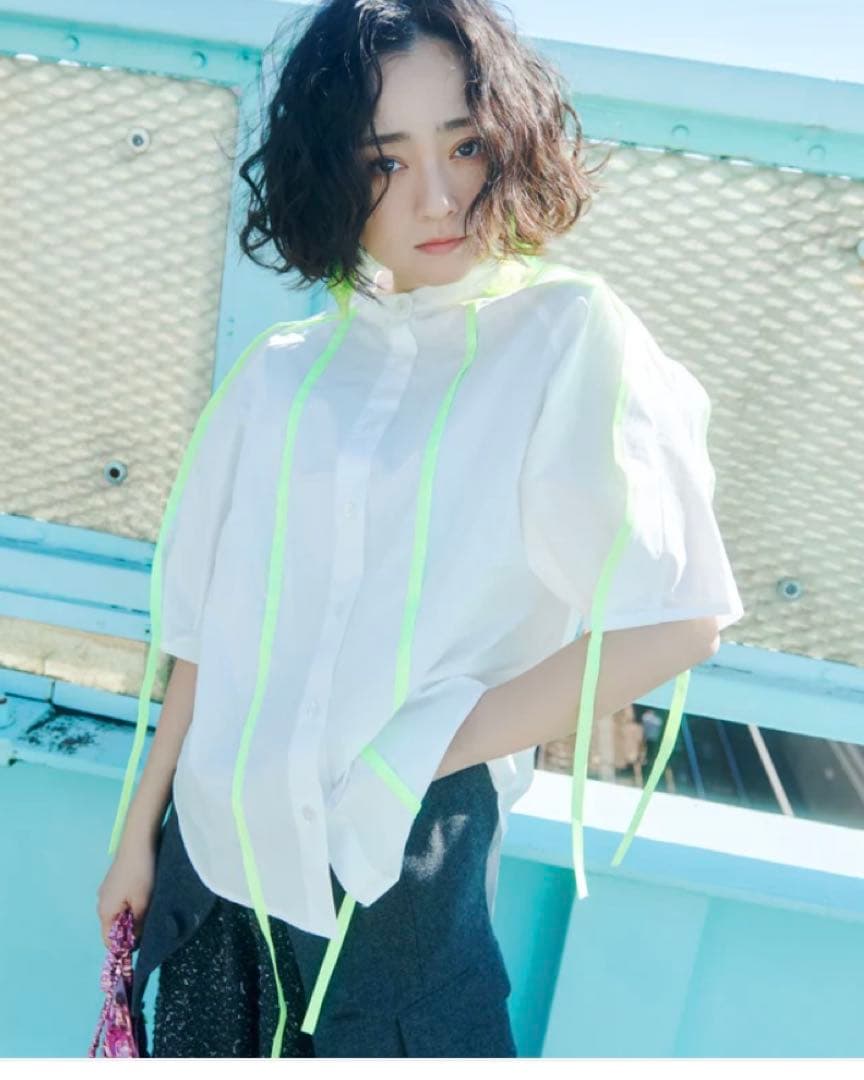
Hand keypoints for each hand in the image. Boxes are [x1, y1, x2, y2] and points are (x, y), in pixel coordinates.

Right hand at [96, 837, 157, 951]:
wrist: (138, 842)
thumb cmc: (140, 874)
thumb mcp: (143, 902)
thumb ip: (138, 925)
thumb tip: (135, 942)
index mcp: (105, 912)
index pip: (108, 941)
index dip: (123, 947)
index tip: (141, 945)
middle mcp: (101, 903)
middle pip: (113, 927)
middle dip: (129, 931)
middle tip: (149, 926)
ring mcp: (106, 891)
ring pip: (118, 913)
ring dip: (131, 916)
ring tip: (148, 909)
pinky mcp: (113, 881)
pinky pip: (120, 901)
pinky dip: (130, 904)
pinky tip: (144, 895)